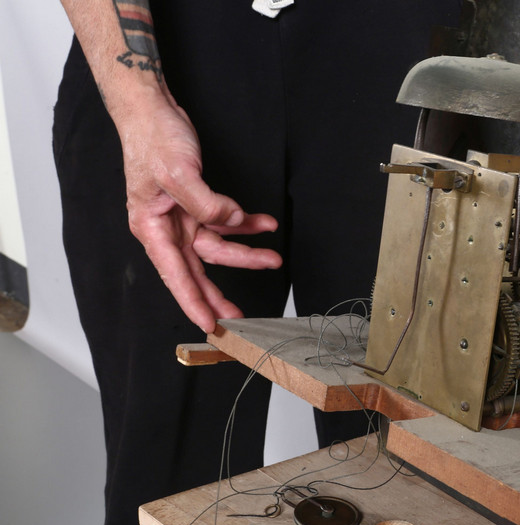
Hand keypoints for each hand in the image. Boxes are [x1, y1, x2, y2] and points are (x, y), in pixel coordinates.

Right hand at [120, 92, 281, 332]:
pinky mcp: (197, 204)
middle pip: (198, 269)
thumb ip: (206, 202)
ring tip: (273, 256)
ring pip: (218, 246)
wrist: (154, 110)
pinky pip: (225, 221)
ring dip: (246, 250)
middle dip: (220, 292)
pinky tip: (265, 224)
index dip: (193, 301)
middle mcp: (167, 228)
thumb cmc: (154, 139)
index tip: (209, 324)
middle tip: (242, 316)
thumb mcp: (178, 172)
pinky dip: (245, 224)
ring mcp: (183, 218)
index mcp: (151, 228)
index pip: (175, 274)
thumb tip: (231, 220)